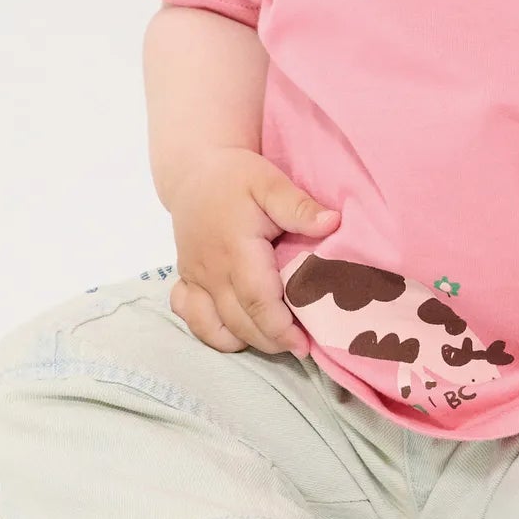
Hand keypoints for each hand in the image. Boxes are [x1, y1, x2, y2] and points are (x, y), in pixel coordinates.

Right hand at [167, 147, 338, 357]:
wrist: (194, 172)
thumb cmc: (237, 177)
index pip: (257, 301)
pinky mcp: (186, 281)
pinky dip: (213, 333)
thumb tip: (333, 223)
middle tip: (301, 347)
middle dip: (271, 341)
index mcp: (235, 249)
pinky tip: (238, 332)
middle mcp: (211, 270)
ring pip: (213, 328)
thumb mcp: (270, 182)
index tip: (305, 344)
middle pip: (239, 322)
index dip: (280, 328)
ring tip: (275, 340)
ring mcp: (194, 279)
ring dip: (245, 341)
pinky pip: (191, 319)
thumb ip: (299, 206)